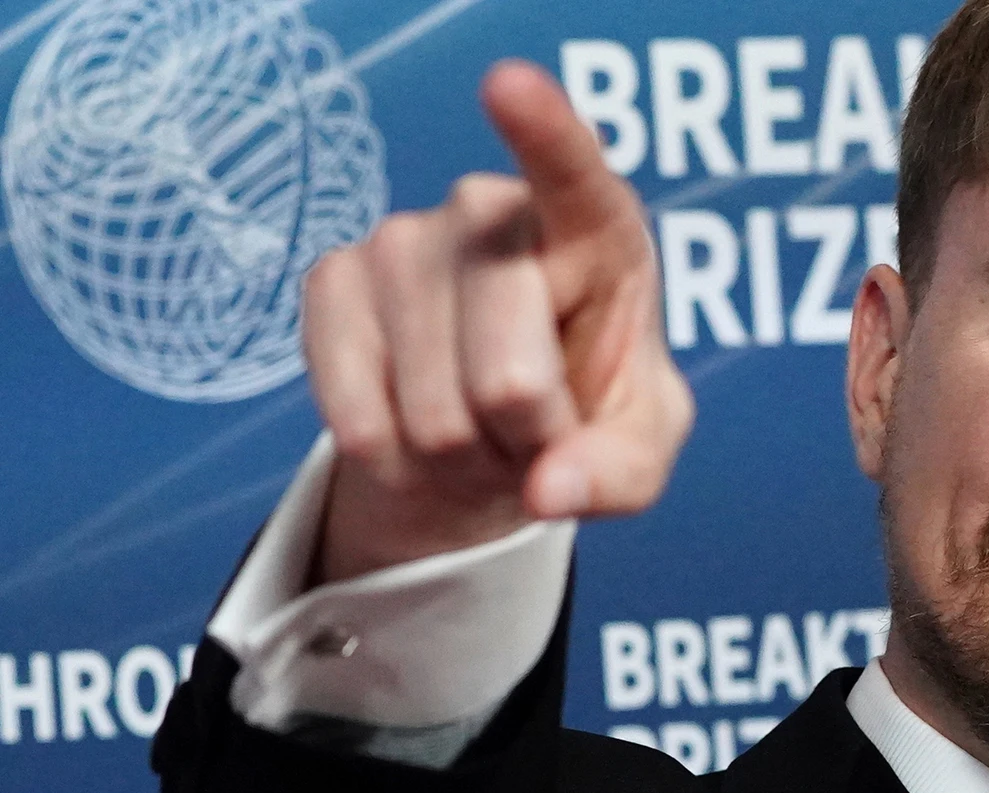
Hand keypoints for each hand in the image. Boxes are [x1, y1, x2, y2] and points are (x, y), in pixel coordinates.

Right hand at [303, 60, 691, 584]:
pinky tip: (418, 431)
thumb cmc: (589, 418)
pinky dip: (396, 460)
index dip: (542, 131)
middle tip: (538, 432)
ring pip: (432, 416)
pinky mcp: (331, 281)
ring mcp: (403, 239)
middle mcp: (491, 213)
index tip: (509, 86)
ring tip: (485, 429)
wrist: (496, 433)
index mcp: (595, 230)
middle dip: (529, 443)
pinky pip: (358, 420)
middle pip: (508, 379)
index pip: (571, 174)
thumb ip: (619, 474)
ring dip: (464, 459)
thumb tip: (550, 490)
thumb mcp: (638, 455)